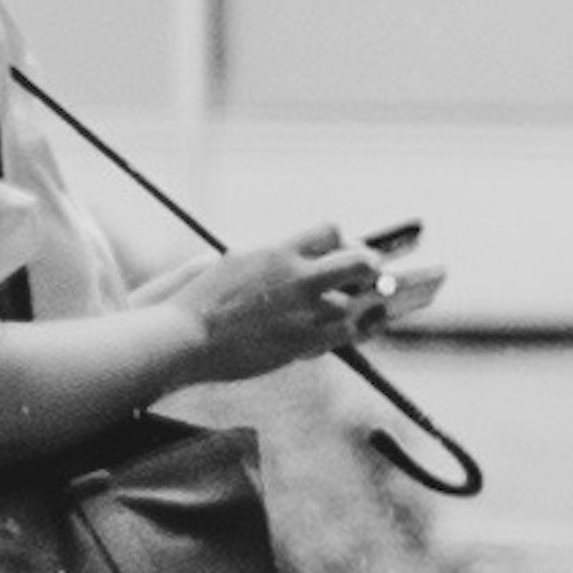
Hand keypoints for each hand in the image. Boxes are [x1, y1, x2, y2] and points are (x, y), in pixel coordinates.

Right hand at [175, 226, 410, 384]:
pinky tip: (369, 325)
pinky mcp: (305, 341)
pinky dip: (362, 327)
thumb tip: (281, 256)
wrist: (184, 338)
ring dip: (375, 299)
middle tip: (374, 271)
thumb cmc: (198, 303)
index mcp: (278, 250)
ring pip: (363, 298)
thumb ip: (264, 260)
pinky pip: (350, 333)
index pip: (330, 231)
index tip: (345, 250)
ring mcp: (305, 310)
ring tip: (387, 299)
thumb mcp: (230, 265)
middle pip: (359, 260)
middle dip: (370, 265)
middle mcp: (298, 275)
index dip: (343, 240)